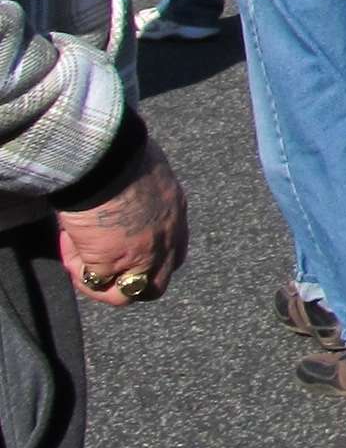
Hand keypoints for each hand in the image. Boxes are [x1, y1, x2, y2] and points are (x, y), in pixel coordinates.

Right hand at [56, 133, 185, 304]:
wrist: (107, 159)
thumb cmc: (119, 153)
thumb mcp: (145, 171)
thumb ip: (140, 191)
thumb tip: (122, 190)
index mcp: (176, 212)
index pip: (174, 252)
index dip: (148, 259)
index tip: (121, 249)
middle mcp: (167, 239)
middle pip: (156, 284)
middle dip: (128, 283)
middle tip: (99, 268)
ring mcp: (142, 256)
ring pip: (127, 294)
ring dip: (100, 285)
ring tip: (77, 259)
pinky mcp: (112, 263)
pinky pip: (94, 281)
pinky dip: (77, 268)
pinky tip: (68, 242)